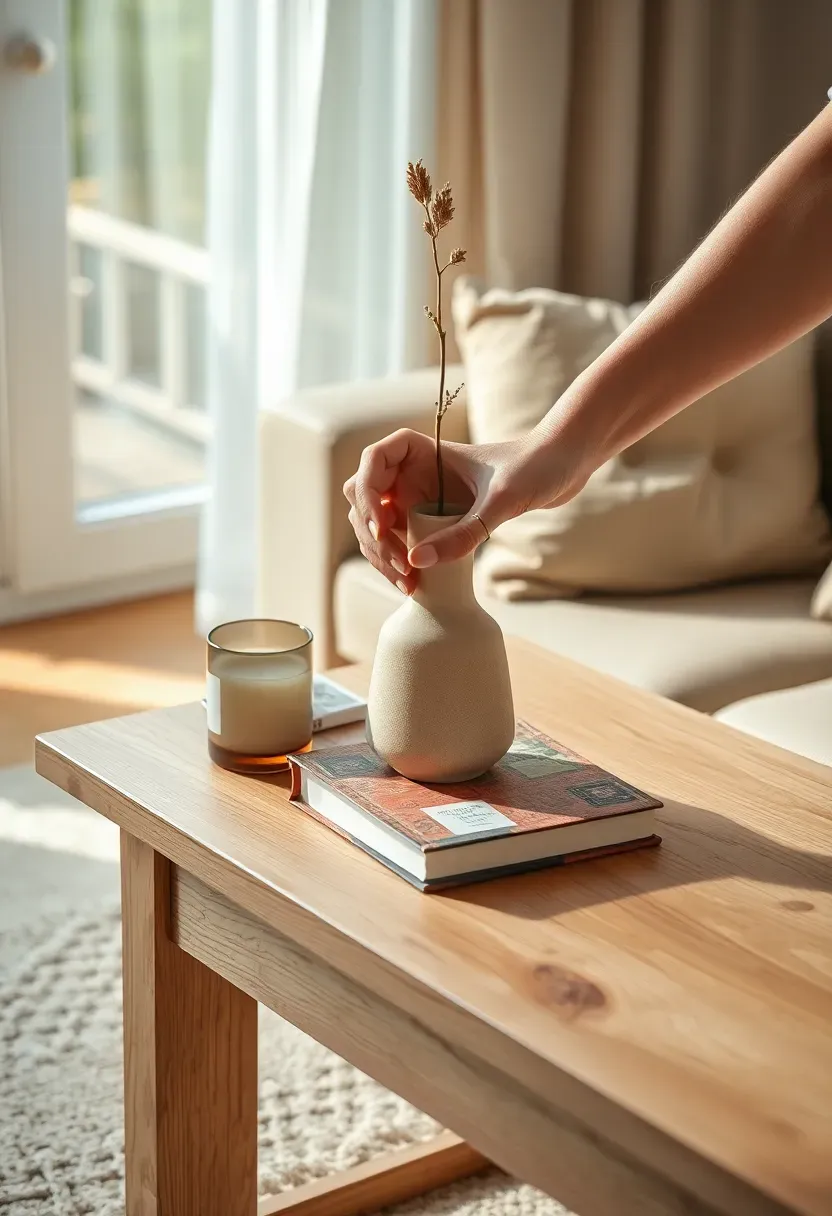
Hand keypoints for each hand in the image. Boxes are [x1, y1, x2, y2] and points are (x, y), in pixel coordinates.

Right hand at [343, 425, 587, 590]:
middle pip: (366, 499)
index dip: (367, 495)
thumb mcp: (501, 502)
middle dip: (373, 534)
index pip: (373, 462)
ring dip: (382, 553)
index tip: (384, 526)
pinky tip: (415, 583)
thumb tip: (417, 563)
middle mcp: (414, 471)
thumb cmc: (534, 467)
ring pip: (378, 524)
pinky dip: (400, 561)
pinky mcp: (433, 519)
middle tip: (401, 567)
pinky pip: (402, 541)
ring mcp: (420, 496)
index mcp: (421, 449)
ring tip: (408, 583)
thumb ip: (463, 532)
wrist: (563, 466)